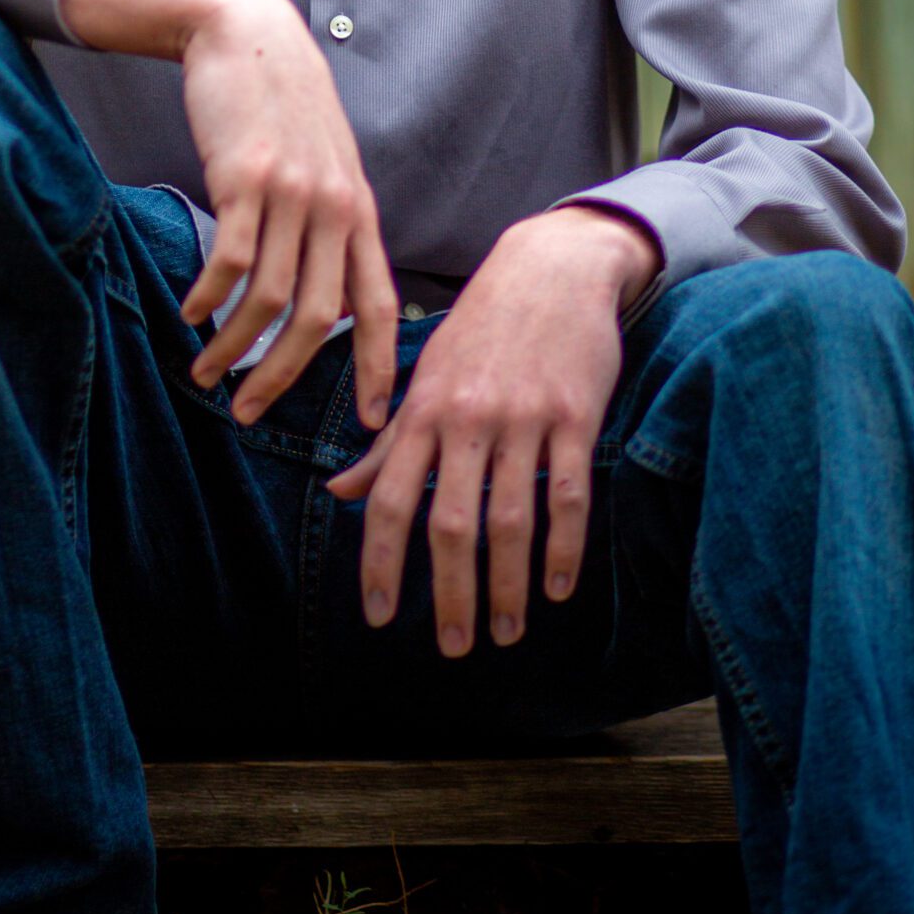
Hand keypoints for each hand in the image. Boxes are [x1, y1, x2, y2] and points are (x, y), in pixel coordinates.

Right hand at [59, 0, 399, 426]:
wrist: (248, 33)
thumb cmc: (284, 104)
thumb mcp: (328, 163)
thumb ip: (334, 226)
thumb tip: (330, 303)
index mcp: (360, 212)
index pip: (379, 305)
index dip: (380, 368)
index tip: (374, 422)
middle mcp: (334, 208)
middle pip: (319, 321)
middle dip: (284, 378)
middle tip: (249, 413)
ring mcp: (291, 194)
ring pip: (267, 300)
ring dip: (233, 348)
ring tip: (205, 372)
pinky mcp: (246, 179)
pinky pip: (228, 262)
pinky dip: (208, 299)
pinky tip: (190, 313)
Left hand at [325, 205, 661, 655]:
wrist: (551, 266)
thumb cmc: (481, 328)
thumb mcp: (424, 376)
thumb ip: (388, 442)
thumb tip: (338, 492)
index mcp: (422, 411)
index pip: (390, 500)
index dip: (381, 562)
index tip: (379, 617)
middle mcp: (467, 417)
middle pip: (450, 522)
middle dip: (449, 593)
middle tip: (454, 647)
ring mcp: (522, 417)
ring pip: (512, 518)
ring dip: (508, 585)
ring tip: (506, 632)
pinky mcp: (574, 416)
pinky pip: (568, 493)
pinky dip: (563, 548)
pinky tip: (556, 588)